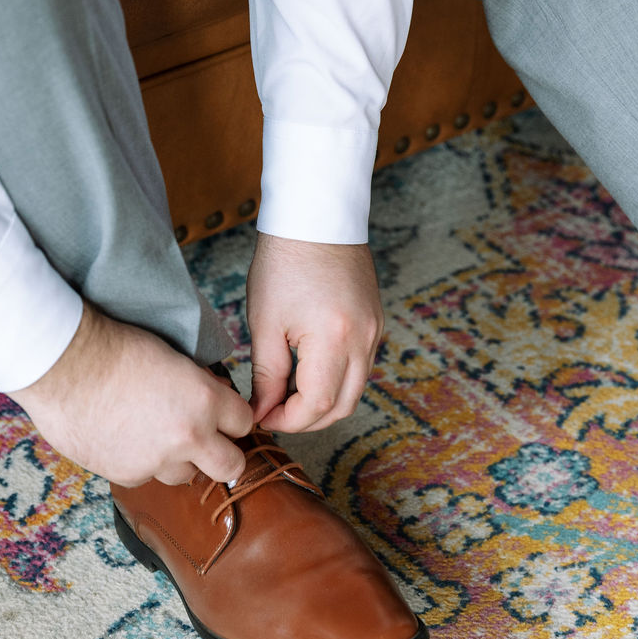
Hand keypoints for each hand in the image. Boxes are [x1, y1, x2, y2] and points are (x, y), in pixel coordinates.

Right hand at [7, 304, 252, 486]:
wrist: (63, 364)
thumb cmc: (114, 348)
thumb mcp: (173, 356)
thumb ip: (201, 386)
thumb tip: (217, 397)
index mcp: (206, 401)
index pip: (245, 423)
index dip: (234, 420)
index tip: (224, 419)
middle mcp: (189, 437)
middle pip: (231, 467)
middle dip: (225, 456)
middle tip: (210, 445)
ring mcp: (157, 461)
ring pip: (186, 475)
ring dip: (179, 461)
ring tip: (155, 436)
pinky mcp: (128, 475)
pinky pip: (147, 477)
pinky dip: (141, 463)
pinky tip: (123, 439)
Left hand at [246, 232, 383, 432]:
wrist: (316, 217)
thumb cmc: (284, 261)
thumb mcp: (266, 322)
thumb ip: (266, 374)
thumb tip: (262, 410)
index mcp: (333, 339)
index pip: (316, 405)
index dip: (287, 421)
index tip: (261, 416)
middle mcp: (363, 340)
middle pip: (341, 406)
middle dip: (306, 420)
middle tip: (274, 414)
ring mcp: (374, 331)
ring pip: (354, 390)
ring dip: (323, 403)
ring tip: (287, 395)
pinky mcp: (376, 323)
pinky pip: (360, 367)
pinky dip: (336, 380)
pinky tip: (308, 373)